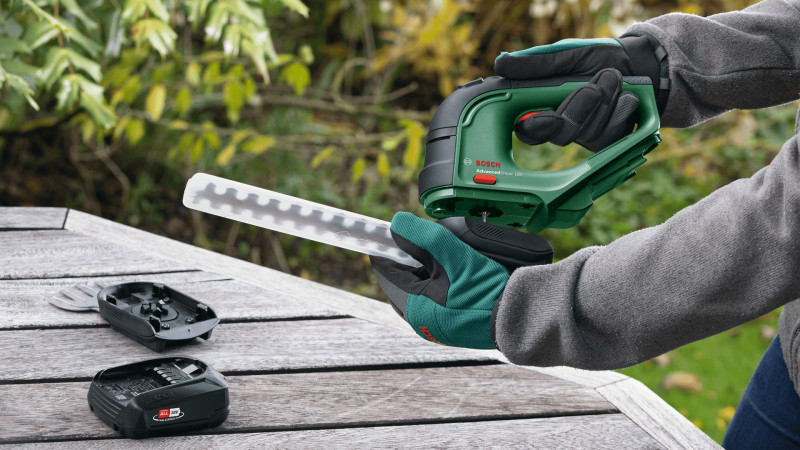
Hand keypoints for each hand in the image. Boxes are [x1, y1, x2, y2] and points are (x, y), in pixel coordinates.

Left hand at [370, 212, 508, 348]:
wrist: (519, 318)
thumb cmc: (487, 292)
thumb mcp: (454, 256)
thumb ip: (424, 237)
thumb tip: (397, 223)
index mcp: (412, 306)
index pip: (385, 270)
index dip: (388, 248)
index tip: (394, 232)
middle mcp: (419, 320)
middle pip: (401, 279)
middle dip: (411, 260)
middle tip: (430, 245)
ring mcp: (434, 326)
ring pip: (418, 289)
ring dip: (426, 271)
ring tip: (447, 260)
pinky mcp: (449, 327)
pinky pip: (433, 301)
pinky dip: (438, 285)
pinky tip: (456, 276)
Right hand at [496, 36, 667, 151]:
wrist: (637, 64)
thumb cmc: (596, 58)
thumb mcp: (565, 54)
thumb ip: (536, 63)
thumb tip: (500, 63)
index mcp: (542, 106)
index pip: (527, 129)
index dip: (535, 127)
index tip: (544, 117)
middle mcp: (560, 124)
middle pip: (560, 134)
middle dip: (579, 108)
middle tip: (592, 87)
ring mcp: (584, 135)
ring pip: (588, 132)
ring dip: (604, 102)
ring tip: (614, 78)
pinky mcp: (608, 140)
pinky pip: (611, 135)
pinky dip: (621, 111)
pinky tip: (627, 97)